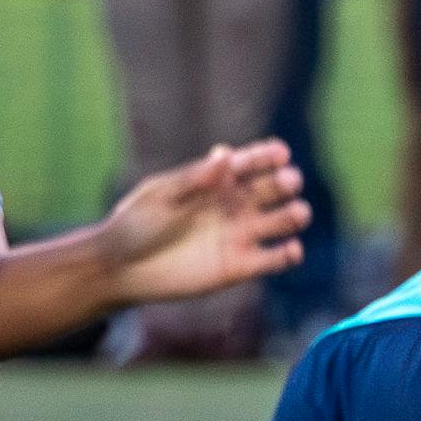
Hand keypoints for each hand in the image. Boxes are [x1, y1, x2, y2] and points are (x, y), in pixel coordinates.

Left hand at [102, 140, 310, 303]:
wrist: (122, 268)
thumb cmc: (136, 224)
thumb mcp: (161, 196)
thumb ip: (194, 179)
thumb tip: (224, 152)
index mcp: (216, 181)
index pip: (250, 163)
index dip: (267, 156)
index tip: (281, 153)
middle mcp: (233, 205)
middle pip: (271, 189)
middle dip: (284, 183)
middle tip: (290, 181)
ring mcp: (239, 235)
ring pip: (280, 222)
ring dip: (293, 215)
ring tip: (298, 213)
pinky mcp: (239, 267)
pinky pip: (272, 259)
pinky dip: (287, 254)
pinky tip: (292, 249)